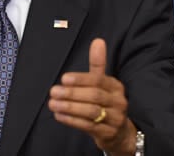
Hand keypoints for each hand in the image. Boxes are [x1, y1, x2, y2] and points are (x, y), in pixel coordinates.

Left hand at [48, 38, 136, 154]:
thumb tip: (98, 41)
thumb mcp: (104, 83)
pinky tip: (60, 115)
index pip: (99, 80)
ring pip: (91, 112)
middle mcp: (118, 101)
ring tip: (53, 104)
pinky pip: (88, 126)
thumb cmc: (107, 103)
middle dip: (72, 94)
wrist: (120, 133)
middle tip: (54, 91)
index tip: (64, 78)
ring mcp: (115, 118)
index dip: (81, 79)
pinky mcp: (108, 133)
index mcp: (116, 86)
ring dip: (70, 107)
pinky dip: (72, 120)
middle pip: (95, 96)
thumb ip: (98, 63)